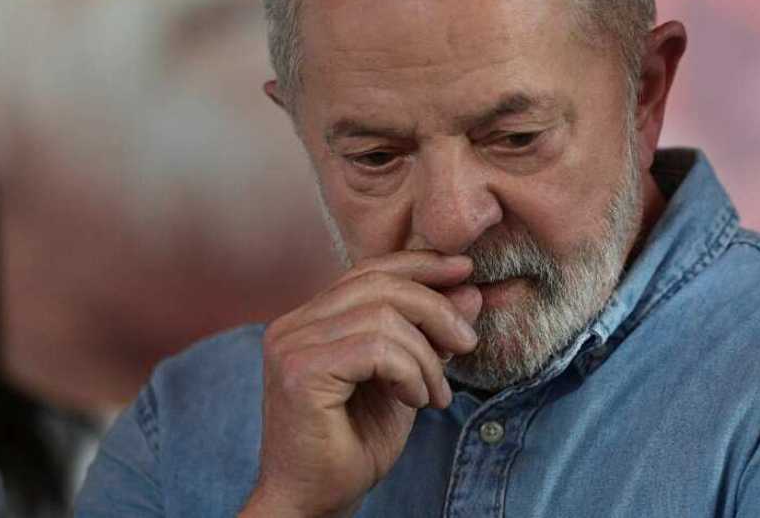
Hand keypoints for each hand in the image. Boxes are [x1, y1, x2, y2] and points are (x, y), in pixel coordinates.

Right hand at [239, 251, 481, 517]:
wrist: (314, 504)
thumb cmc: (355, 445)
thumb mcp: (407, 380)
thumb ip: (429, 335)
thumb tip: (469, 290)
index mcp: (311, 319)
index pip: (370, 270)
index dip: (420, 264)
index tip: (465, 270)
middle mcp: (293, 325)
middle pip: (379, 284)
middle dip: (436, 309)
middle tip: (467, 344)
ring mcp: (291, 346)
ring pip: (383, 316)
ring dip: (426, 356)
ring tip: (436, 394)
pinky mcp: (300, 372)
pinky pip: (375, 349)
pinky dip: (409, 372)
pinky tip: (416, 400)